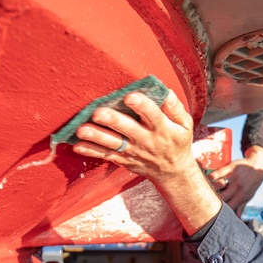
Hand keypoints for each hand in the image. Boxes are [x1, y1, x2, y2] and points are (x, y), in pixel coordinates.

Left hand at [72, 89, 222, 234]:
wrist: (173, 173)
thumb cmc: (177, 142)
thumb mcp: (185, 125)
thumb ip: (175, 107)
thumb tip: (164, 90)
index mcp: (163, 129)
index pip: (153, 115)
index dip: (142, 105)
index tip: (130, 96)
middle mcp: (147, 140)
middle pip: (128, 129)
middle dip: (113, 120)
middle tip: (98, 113)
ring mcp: (133, 152)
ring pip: (113, 143)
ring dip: (96, 136)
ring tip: (81, 130)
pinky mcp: (123, 160)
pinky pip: (105, 156)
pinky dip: (91, 151)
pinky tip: (77, 146)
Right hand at [209, 146, 262, 215]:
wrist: (258, 165)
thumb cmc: (252, 182)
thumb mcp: (249, 195)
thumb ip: (241, 206)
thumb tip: (237, 218)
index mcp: (242, 196)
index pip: (229, 207)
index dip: (220, 210)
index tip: (214, 210)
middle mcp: (238, 188)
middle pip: (222, 197)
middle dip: (214, 200)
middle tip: (207, 201)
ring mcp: (234, 177)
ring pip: (219, 185)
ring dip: (211, 188)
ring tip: (206, 190)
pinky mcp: (230, 167)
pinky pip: (217, 173)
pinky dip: (211, 177)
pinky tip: (207, 180)